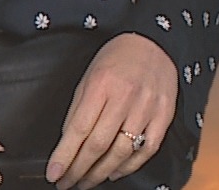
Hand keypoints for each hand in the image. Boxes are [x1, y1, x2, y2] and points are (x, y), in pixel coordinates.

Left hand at [46, 33, 176, 189]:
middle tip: (66, 184)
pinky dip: (129, 166)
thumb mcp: (89, 77)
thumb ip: (78, 110)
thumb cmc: (117, 59)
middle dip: (78, 170)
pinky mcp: (164, 115)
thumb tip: (67, 144)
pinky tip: (114, 172)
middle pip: (99, 145)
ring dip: (100, 173)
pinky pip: (147, 150)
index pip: (79, 129)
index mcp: (102, 84)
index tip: (53, 174)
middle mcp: (126, 97)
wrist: (154, 43)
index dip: (64, 156)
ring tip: (86, 182)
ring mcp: (148, 108)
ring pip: (122, 152)